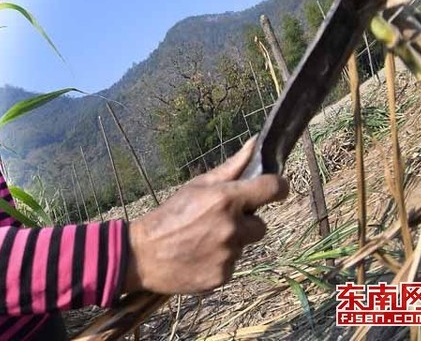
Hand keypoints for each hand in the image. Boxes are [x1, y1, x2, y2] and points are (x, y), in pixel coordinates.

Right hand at [124, 138, 287, 294]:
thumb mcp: (197, 186)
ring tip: (202, 240)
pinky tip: (200, 256)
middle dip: (245, 222)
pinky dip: (220, 260)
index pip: (272, 188)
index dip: (277, 187)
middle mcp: (231, 227)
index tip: (274, 188)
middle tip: (217, 222)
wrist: (143, 254)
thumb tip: (255, 144)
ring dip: (230, 242)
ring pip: (244, 246)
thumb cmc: (170, 215)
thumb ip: (231, 168)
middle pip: (260, 225)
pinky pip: (232, 264)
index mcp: (224, 199)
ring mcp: (228, 254)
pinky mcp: (223, 276)